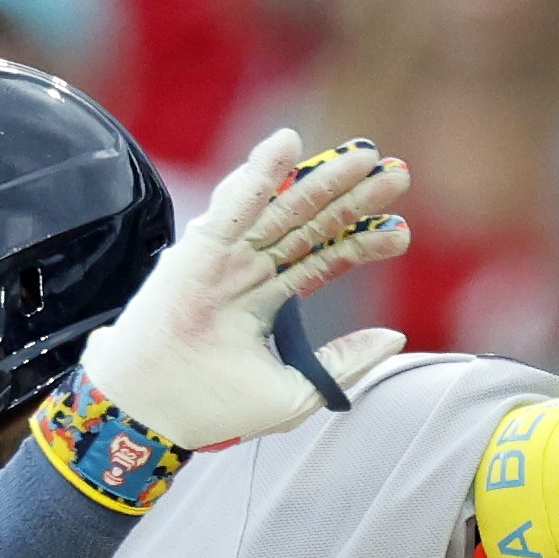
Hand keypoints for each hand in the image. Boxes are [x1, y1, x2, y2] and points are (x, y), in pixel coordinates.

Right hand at [74, 129, 411, 453]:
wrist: (156, 412)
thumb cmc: (216, 408)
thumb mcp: (298, 392)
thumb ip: (346, 362)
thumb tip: (397, 337)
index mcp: (269, 300)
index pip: (325, 258)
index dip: (363, 242)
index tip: (402, 230)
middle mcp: (250, 270)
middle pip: (311, 224)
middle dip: (354, 199)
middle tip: (398, 173)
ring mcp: (226, 257)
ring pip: (283, 207)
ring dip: (322, 178)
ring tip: (365, 155)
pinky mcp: (199, 249)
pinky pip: (235, 205)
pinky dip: (259, 173)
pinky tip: (288, 144)